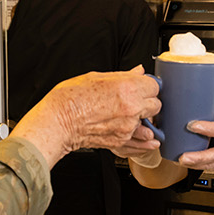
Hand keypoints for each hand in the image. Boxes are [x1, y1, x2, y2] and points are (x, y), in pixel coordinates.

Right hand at [12, 67, 160, 166]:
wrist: (57, 121)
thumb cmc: (70, 98)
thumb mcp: (97, 77)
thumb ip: (123, 76)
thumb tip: (138, 71)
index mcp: (127, 89)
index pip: (154, 85)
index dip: (147, 85)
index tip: (142, 86)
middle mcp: (131, 109)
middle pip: (156, 105)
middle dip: (148, 102)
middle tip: (136, 100)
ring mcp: (127, 127)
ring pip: (149, 124)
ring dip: (143, 120)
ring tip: (130, 116)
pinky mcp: (121, 141)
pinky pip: (140, 143)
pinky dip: (141, 140)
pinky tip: (143, 137)